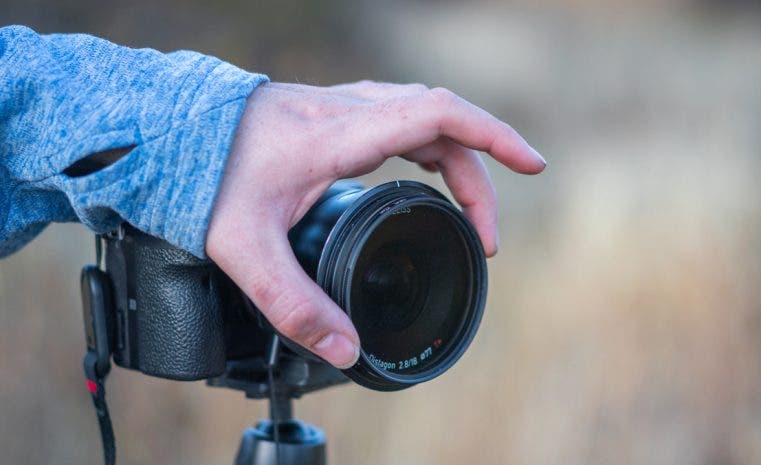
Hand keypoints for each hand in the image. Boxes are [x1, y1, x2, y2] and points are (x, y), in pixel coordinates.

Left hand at [205, 81, 544, 367]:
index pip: (436, 116)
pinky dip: (434, 148)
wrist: (171, 134)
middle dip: (481, 178)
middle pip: (444, 126)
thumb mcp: (242, 249)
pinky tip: (433, 173)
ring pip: (426, 121)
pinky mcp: (337, 115)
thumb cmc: (203, 180)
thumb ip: (293, 304)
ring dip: (461, 161)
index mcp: (338, 136)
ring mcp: (344, 107)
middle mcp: (349, 112)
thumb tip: (347, 348)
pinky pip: (405, 119)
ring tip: (472, 214)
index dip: (493, 137)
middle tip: (487, 237)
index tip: (532, 163)